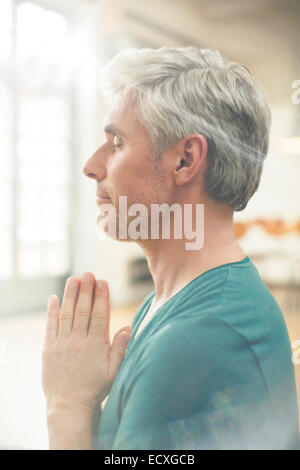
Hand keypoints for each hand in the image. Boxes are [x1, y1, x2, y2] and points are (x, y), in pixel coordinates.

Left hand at [42, 272, 131, 414]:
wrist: (69, 405)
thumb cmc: (95, 388)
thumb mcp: (114, 371)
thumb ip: (121, 349)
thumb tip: (128, 328)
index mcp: (96, 345)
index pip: (99, 315)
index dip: (101, 296)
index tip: (102, 281)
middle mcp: (78, 341)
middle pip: (83, 310)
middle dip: (86, 290)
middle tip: (88, 273)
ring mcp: (62, 344)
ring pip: (67, 314)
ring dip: (70, 295)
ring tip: (73, 279)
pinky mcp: (49, 349)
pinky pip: (50, 326)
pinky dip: (52, 311)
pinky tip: (54, 298)